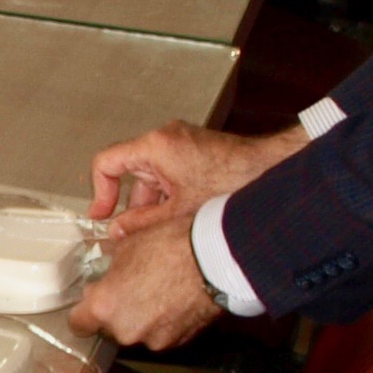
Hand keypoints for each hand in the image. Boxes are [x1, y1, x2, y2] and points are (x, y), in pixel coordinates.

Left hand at [70, 210, 221, 352]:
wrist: (214, 259)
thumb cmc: (170, 247)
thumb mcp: (126, 247)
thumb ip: (111, 271)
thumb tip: (111, 275)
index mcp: (104, 307)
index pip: (78, 323)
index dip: (84, 312)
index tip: (90, 304)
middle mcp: (126, 330)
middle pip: (110, 328)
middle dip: (117, 312)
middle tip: (131, 289)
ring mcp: (154, 340)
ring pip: (138, 332)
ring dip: (142, 318)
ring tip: (158, 291)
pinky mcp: (179, 342)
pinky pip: (162, 334)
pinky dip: (165, 322)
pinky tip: (174, 300)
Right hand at [87, 120, 303, 222]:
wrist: (272, 170)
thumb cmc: (234, 181)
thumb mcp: (179, 212)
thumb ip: (143, 223)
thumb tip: (119, 231)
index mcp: (155, 146)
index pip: (107, 163)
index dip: (100, 192)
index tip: (102, 214)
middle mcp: (166, 139)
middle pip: (132, 174)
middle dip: (134, 206)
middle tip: (133, 233)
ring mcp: (182, 143)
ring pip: (153, 178)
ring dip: (155, 205)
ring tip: (166, 229)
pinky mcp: (196, 152)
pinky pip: (171, 175)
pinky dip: (171, 196)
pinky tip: (183, 218)